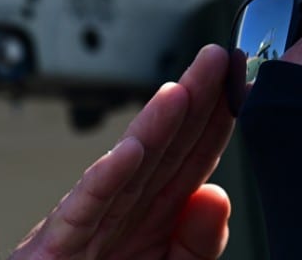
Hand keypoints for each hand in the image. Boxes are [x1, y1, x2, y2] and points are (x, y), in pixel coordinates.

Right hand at [10, 45, 235, 258]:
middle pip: (165, 148)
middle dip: (193, 102)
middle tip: (214, 59)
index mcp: (154, 211)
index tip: (240, 83)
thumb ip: (198, 241)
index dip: (217, 120)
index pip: (193, 157)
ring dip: (154, 128)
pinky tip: (128, 151)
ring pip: (128, 168)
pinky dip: (105, 180)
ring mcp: (93, 223)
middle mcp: (126, 207)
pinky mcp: (61, 247)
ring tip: (181, 91)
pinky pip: (86, 210)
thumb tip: (218, 194)